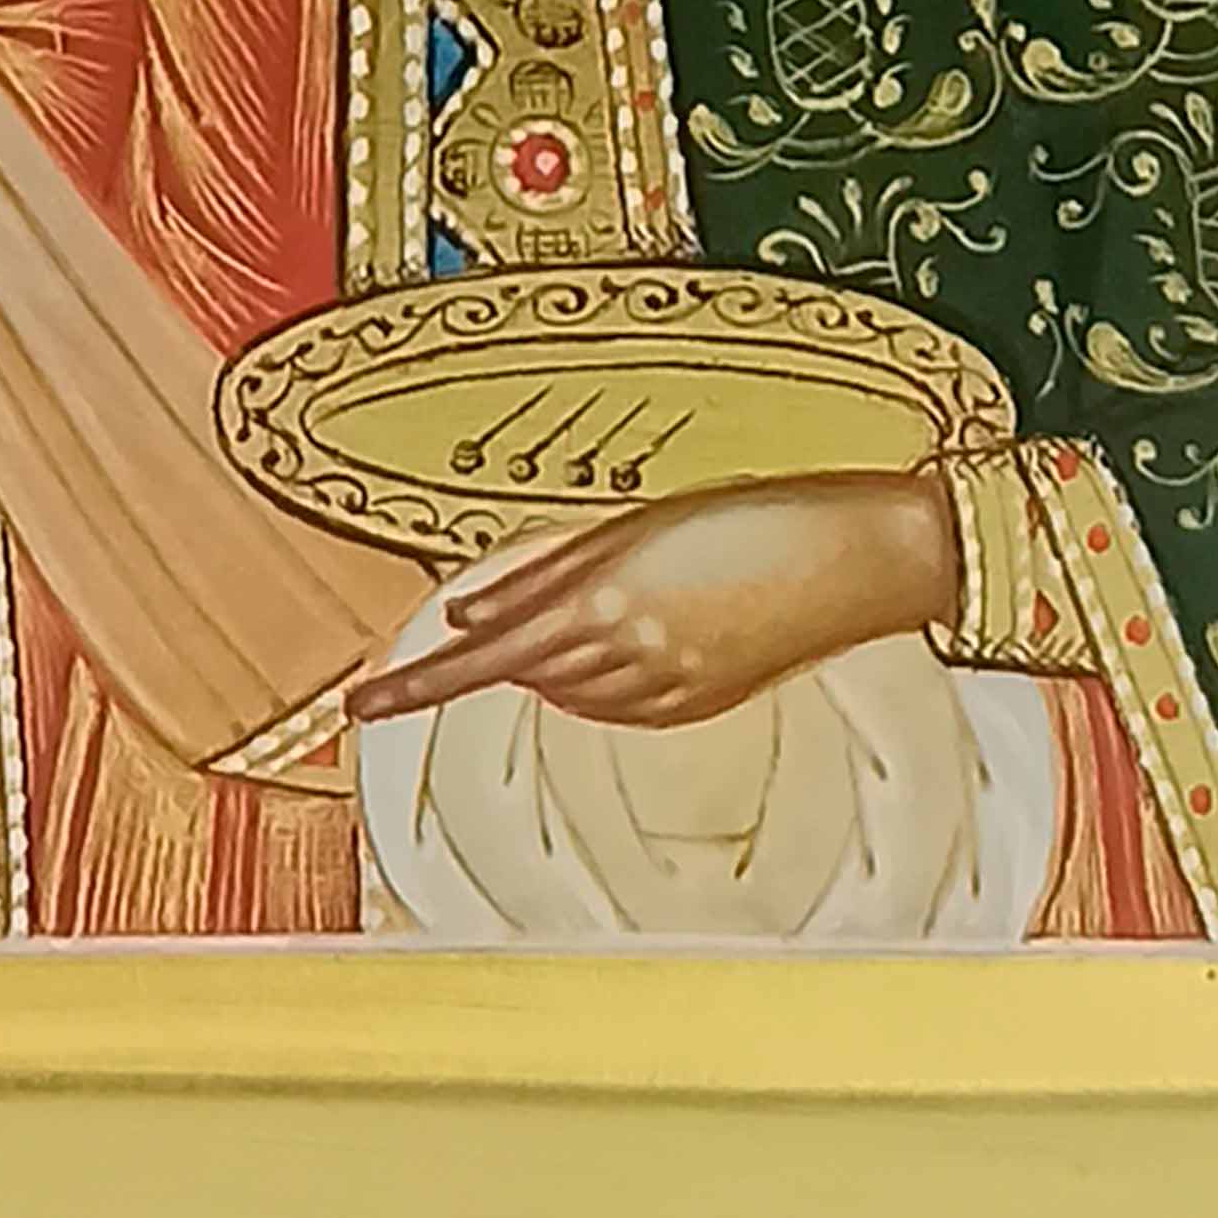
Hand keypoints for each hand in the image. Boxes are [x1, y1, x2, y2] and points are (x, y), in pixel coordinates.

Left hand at [344, 468, 958, 731]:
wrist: (861, 557)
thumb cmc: (751, 512)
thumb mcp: (636, 527)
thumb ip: (543, 573)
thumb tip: (461, 615)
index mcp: (603, 603)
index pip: (479, 657)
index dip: (412, 686)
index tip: (356, 706)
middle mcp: (625, 659)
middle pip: (522, 668)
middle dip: (504, 641)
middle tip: (539, 592)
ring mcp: (665, 691)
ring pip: (567, 689)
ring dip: (556, 653)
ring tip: (612, 594)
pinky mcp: (697, 704)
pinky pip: (618, 705)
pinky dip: (600, 677)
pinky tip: (634, 634)